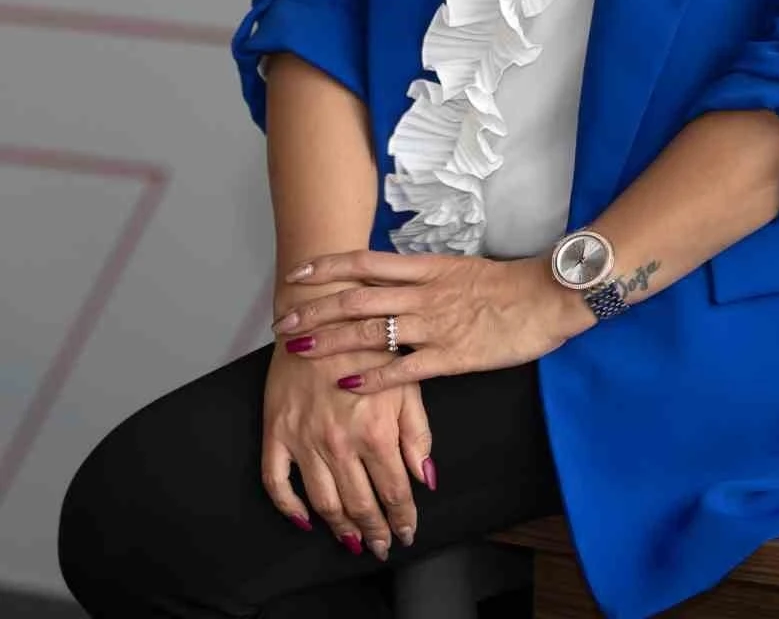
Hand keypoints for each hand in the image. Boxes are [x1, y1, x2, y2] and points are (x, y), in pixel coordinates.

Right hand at [260, 286, 434, 559]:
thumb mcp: (406, 380)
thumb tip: (425, 477)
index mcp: (375, 429)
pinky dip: (288, 507)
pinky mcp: (277, 431)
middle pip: (359, 504)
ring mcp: (304, 439)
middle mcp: (339, 441)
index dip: (402, 518)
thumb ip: (417, 431)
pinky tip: (303, 519)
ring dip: (340, 528)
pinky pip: (277, 482)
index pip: (393, 491)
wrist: (322, 308)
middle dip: (375, 530)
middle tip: (382, 545)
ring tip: (353, 540)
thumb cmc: (370, 339)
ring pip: (323, 501)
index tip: (407, 533)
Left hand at [270, 249, 581, 394]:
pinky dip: (372, 377)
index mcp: (426, 268)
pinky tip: (346, 384)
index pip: (364, 263)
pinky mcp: (451, 356)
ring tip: (298, 350)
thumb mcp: (459, 269)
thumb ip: (423, 277)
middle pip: (356, 299)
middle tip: (282, 321)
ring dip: (330, 342)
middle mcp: (423, 293)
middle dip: (315, 310)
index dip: (326, 268)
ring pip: (370, 333)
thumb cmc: (507, 284)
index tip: (296, 275)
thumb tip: (388, 278)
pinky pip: (403, 369)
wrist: (547, 297)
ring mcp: (435, 325)